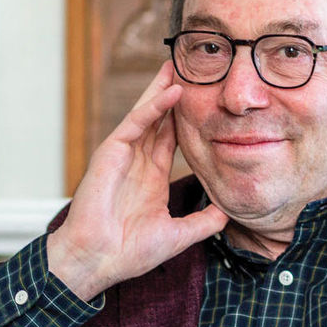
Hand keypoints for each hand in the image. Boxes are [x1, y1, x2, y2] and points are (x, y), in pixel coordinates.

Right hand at [47, 63, 226, 299]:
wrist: (99, 259)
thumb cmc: (128, 252)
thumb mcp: (177, 235)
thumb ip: (202, 223)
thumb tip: (227, 214)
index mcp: (151, 179)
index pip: (172, 141)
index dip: (186, 121)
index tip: (204, 103)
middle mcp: (138, 162)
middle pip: (159, 120)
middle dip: (172, 96)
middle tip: (189, 70)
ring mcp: (123, 155)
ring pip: (147, 114)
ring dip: (162, 90)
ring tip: (177, 66)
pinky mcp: (111, 152)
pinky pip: (135, 123)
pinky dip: (153, 107)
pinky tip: (171, 92)